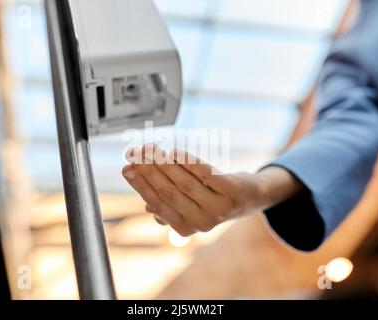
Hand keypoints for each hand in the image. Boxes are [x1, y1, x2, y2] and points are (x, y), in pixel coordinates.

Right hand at [122, 144, 264, 235]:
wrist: (250, 198)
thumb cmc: (212, 199)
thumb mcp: (190, 207)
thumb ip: (169, 207)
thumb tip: (148, 207)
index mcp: (186, 227)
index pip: (158, 204)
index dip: (141, 185)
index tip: (127, 168)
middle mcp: (202, 221)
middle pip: (169, 192)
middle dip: (149, 171)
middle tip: (134, 153)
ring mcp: (219, 207)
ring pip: (185, 183)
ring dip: (164, 164)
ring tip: (150, 149)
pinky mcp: (233, 191)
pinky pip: (207, 175)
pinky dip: (190, 163)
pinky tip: (175, 152)